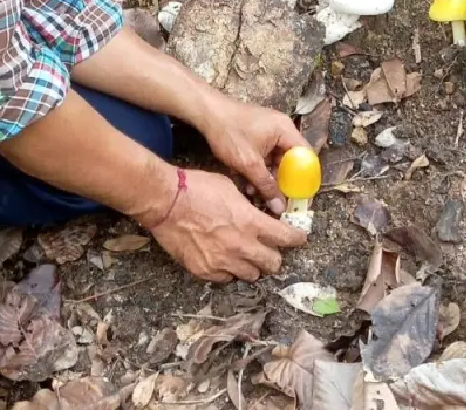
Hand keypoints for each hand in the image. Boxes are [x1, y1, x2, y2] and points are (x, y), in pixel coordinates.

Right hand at [146, 168, 306, 282]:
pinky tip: (223, 258)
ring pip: (251, 275)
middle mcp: (242, 247)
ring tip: (244, 254)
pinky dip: (228, 270)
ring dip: (252, 264)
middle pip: (273, 264)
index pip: (285, 238)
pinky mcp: (205, 271)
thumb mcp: (230, 188)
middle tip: (269, 248)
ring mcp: (223, 262)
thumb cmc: (197, 188)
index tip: (299, 238)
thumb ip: (247, 206)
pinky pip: (226, 278)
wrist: (166, 202)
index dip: (296, 238)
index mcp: (251, 223)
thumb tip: (256, 213)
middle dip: (274, 255)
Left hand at [195, 93, 309, 213]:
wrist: (206, 112)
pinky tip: (248, 182)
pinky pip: (265, 154)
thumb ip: (266, 186)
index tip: (299, 198)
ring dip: (267, 177)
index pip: (306, 157)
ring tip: (255, 193)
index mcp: (285, 130)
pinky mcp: (257, 133)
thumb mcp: (249, 164)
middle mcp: (281, 128)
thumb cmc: (229, 133)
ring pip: (276, 159)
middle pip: (291, 160)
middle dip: (282, 181)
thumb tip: (280, 208)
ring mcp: (269, 130)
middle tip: (276, 200)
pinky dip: (259, 168)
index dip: (304, 179)